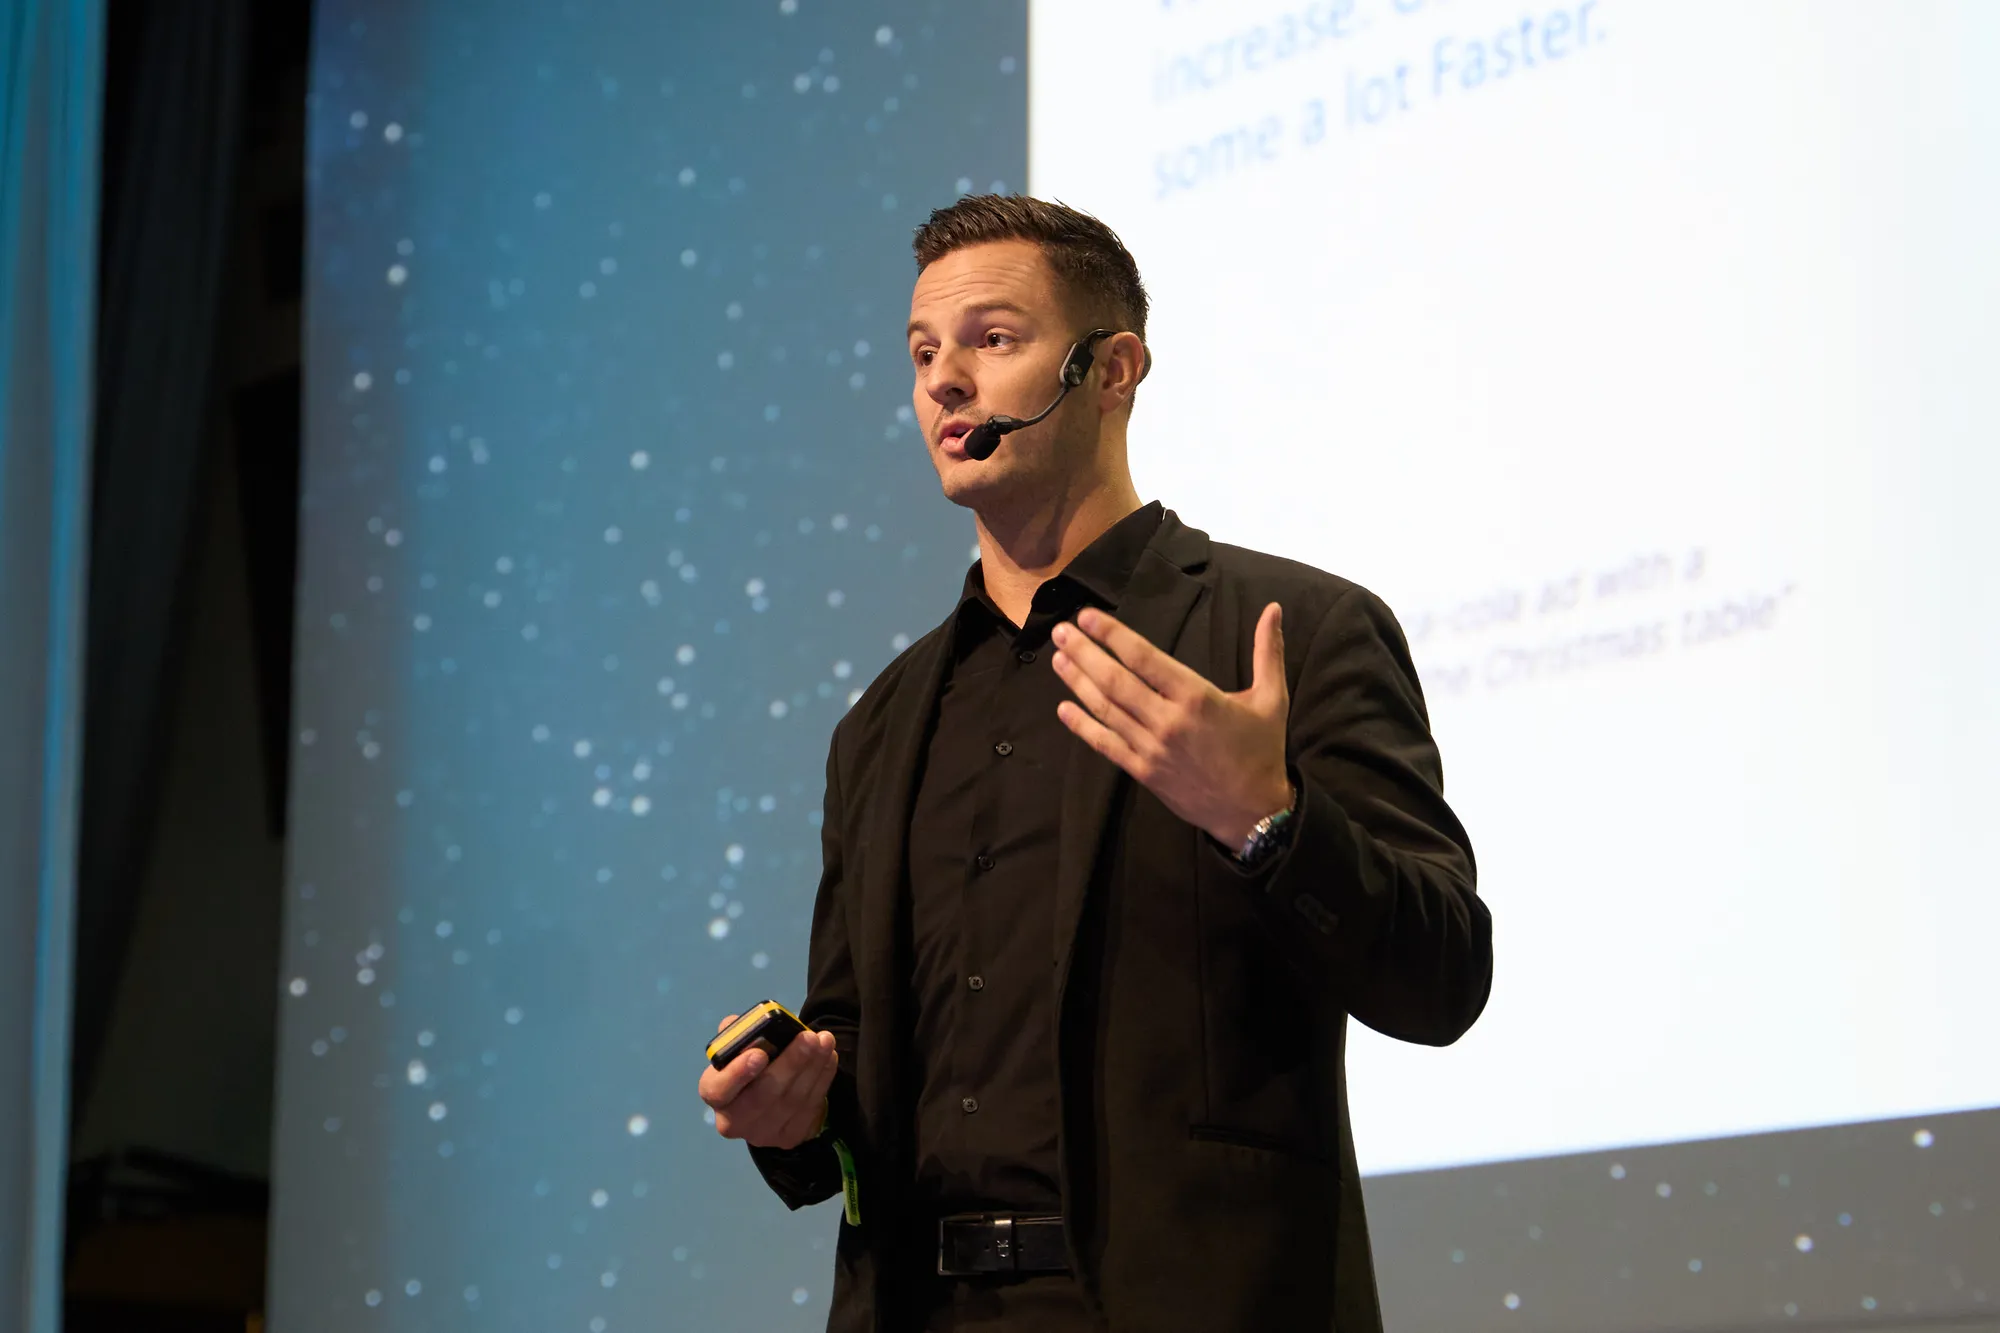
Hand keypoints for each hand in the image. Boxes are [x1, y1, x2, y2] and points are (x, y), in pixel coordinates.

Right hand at [698, 1013, 839, 1149]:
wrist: (771, 1095)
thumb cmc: (751, 1065)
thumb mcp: (740, 1046)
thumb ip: (738, 1034)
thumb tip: (747, 1023)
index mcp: (716, 1095)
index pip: (718, 1090)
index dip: (736, 1074)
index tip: (759, 1054)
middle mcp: (735, 1121)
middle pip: (761, 1097)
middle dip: (789, 1064)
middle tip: (808, 1038)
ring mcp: (764, 1134)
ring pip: (791, 1100)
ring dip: (812, 1067)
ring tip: (825, 1040)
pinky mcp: (791, 1137)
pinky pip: (810, 1106)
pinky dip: (822, 1078)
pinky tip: (829, 1057)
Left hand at [1051, 602, 1292, 848]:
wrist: (1254, 813)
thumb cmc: (1261, 751)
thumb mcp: (1272, 698)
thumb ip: (1267, 651)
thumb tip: (1273, 608)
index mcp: (1197, 697)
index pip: (1145, 659)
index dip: (1113, 636)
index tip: (1088, 616)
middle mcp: (1168, 721)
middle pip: (1116, 681)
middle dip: (1085, 653)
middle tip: (1061, 632)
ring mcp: (1152, 748)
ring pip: (1106, 710)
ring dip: (1078, 683)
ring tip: (1058, 659)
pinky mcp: (1143, 772)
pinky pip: (1106, 745)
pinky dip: (1083, 727)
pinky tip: (1063, 709)